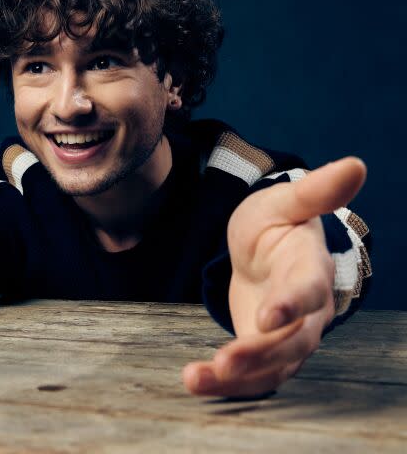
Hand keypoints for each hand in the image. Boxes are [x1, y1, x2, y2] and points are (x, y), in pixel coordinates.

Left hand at [183, 157, 365, 396]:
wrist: (263, 253)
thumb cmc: (275, 226)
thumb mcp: (284, 203)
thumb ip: (314, 192)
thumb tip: (355, 164)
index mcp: (310, 270)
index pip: (307, 291)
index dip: (291, 304)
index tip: (268, 317)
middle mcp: (307, 312)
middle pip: (291, 341)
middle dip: (259, 353)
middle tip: (224, 362)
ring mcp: (288, 338)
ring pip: (272, 367)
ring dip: (236, 378)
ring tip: (195, 380)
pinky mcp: (266, 354)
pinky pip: (253, 377)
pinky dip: (226, 385)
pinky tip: (195, 383)